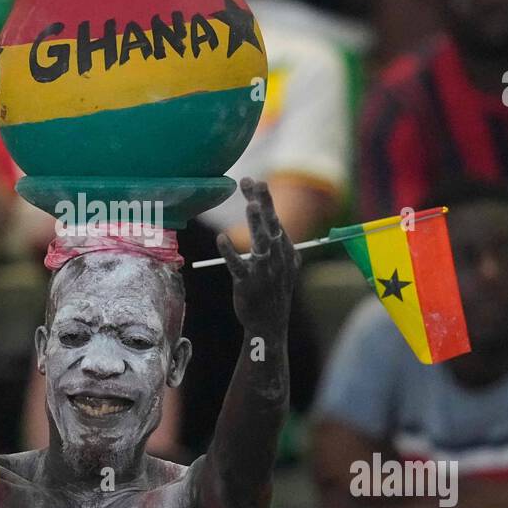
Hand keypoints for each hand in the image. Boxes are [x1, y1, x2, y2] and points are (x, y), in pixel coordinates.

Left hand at [216, 178, 299, 333]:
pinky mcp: (248, 283)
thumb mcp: (285, 268)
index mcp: (286, 251)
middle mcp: (278, 258)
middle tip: (255, 181)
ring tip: (250, 204)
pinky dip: (230, 252)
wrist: (269, 325)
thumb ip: (279, 246)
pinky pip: (238, 265)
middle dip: (265, 202)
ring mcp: (264, 270)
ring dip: (256, 223)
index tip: (255, 181)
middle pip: (271, 224)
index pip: (275, 219)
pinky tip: (221, 239)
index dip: (265, 200)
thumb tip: (274, 226)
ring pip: (261, 242)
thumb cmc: (274, 294)